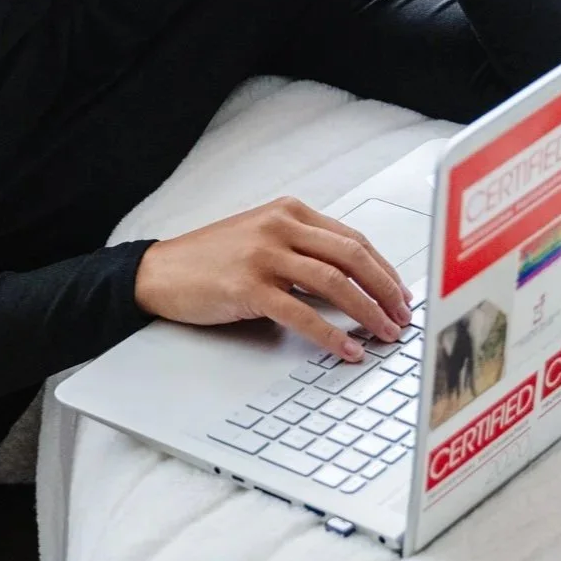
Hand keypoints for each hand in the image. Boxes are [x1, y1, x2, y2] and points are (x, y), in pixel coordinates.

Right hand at [133, 195, 414, 361]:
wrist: (159, 272)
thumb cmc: (208, 260)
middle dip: (385, 289)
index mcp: (288, 211)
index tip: (400, 293)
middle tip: (402, 316)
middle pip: (352, 256)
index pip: (352, 238)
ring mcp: (263, 255)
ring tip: (383, 333)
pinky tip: (346, 349)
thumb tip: (350, 284)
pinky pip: (302, 313)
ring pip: (334, 282)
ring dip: (367, 311)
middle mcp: (279, 226)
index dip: (384, 269)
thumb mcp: (259, 239)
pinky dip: (331, 334)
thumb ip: (301, 251)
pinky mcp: (248, 287)